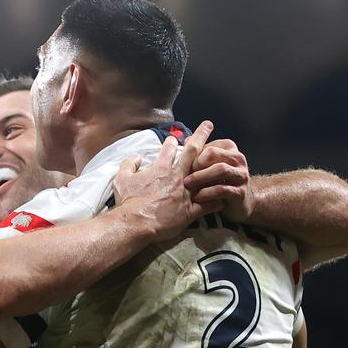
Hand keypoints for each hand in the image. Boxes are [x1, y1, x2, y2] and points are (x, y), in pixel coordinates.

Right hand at [113, 120, 215, 239]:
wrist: (136, 222)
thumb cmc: (128, 201)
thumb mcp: (122, 179)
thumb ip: (129, 165)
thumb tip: (135, 156)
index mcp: (161, 169)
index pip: (168, 149)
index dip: (172, 142)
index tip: (175, 137)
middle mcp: (177, 177)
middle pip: (193, 152)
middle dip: (201, 136)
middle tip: (209, 125)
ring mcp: (186, 193)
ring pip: (206, 176)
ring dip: (216, 167)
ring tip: (225, 160)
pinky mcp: (190, 211)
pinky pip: (207, 204)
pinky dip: (216, 200)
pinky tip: (223, 198)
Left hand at [183, 138, 252, 220]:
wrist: (238, 202)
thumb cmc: (219, 180)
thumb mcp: (210, 165)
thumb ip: (199, 153)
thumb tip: (186, 141)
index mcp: (229, 148)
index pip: (209, 146)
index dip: (193, 155)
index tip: (183, 165)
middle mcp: (238, 159)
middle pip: (213, 154)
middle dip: (196, 164)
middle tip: (183, 174)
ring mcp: (241, 175)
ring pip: (220, 169)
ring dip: (201, 177)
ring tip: (187, 184)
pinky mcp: (240, 192)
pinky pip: (222, 189)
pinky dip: (207, 193)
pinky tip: (197, 197)